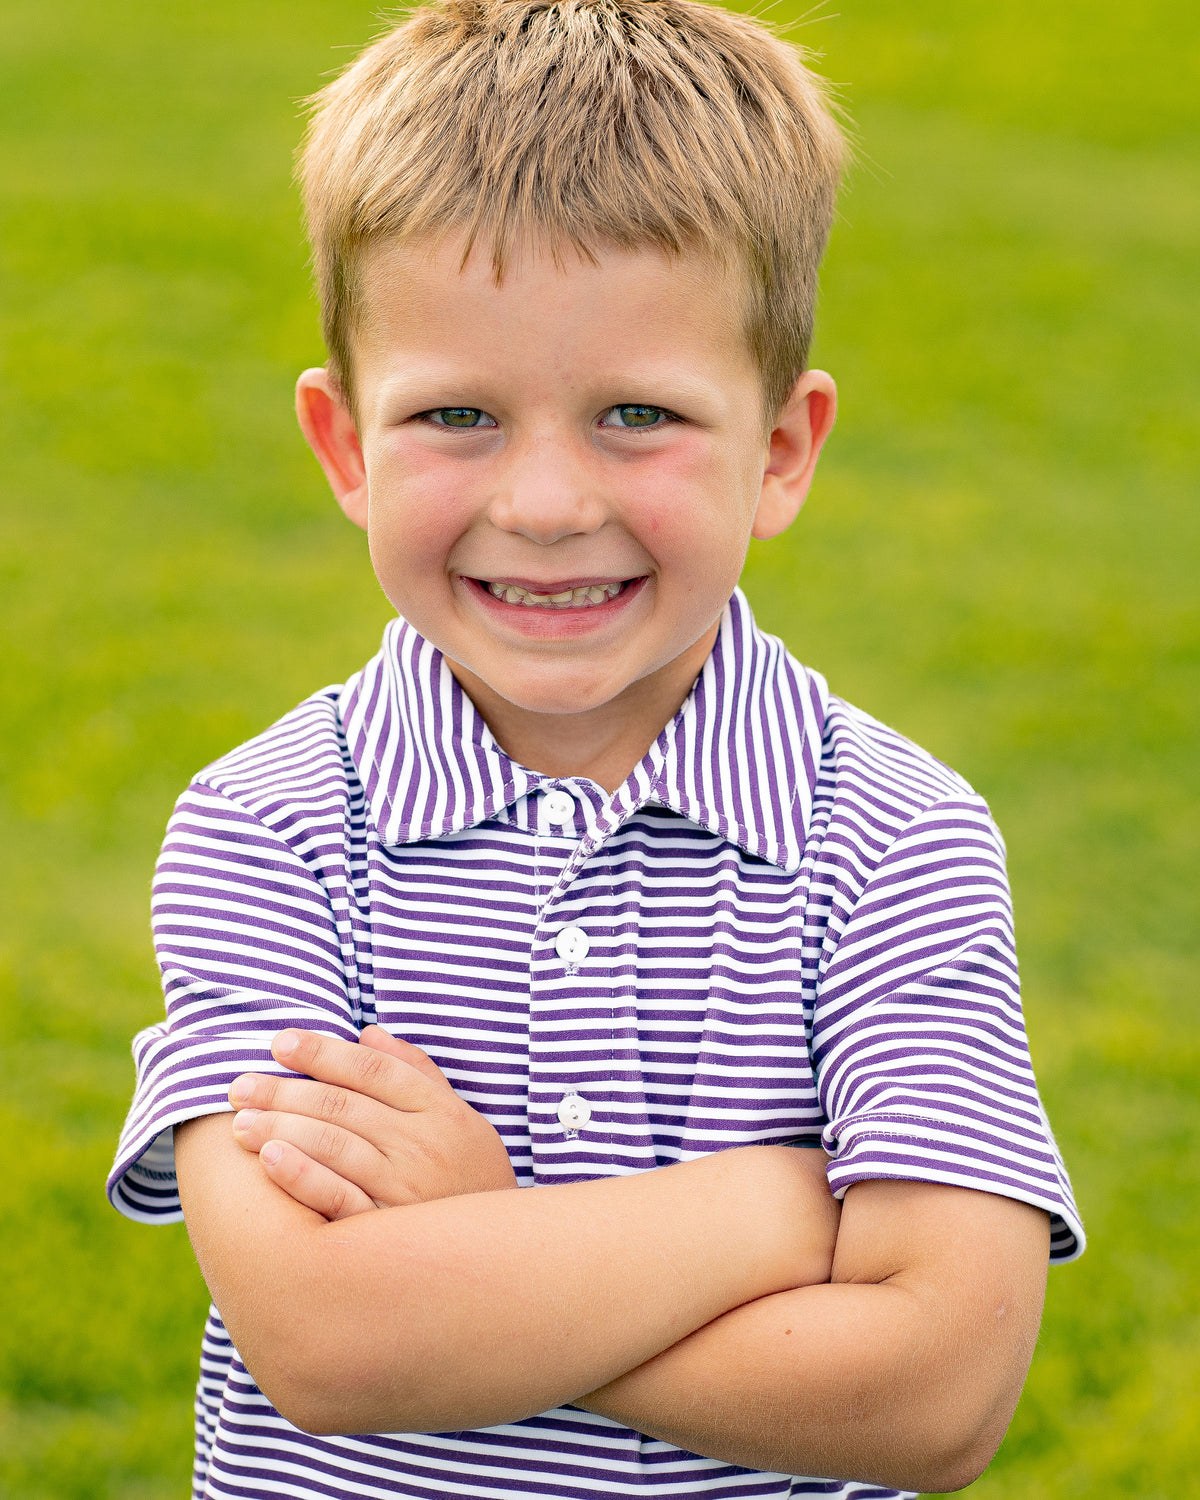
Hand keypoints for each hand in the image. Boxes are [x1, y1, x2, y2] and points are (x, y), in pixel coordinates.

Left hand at [227, 1025, 519, 1218]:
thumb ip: (416, 1073)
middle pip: (343, 1105)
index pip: (372, 1069)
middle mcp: (423, 1145)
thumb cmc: (472, 1180)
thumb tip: (370, 1034)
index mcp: (439, 1111)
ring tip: (241, 1122)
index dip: (323, 1051)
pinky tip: (270, 1160)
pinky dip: (304, 1177)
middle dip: (285, 1091)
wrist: (506, 1260)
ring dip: (282, 1128)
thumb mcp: (459, 1119)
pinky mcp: (390, 1234)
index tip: (279, 1042)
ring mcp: (406, 1190)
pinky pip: (340, 1200)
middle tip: (238, 1086)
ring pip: (335, 1146)